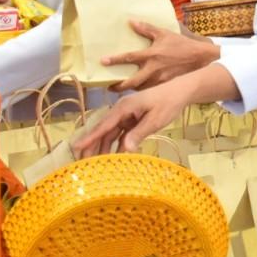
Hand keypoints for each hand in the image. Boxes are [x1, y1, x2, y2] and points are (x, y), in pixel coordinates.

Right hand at [72, 80, 191, 156]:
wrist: (178, 92)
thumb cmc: (167, 103)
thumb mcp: (155, 120)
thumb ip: (139, 133)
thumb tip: (125, 149)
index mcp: (123, 108)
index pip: (104, 125)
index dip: (90, 137)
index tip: (78, 146)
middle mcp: (120, 111)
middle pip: (103, 130)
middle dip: (92, 145)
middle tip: (83, 161)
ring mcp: (125, 116)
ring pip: (110, 134)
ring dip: (104, 147)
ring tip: (96, 163)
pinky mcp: (131, 121)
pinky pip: (120, 134)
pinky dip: (116, 145)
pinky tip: (112, 156)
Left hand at [103, 21, 219, 91]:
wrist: (201, 59)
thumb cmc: (182, 45)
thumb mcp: (165, 33)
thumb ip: (147, 29)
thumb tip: (131, 22)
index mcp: (151, 55)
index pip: (129, 57)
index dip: (115, 60)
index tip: (103, 62)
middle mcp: (153, 70)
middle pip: (132, 82)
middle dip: (118, 86)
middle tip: (109, 87)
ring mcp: (160, 80)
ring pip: (141, 89)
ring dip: (130, 89)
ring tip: (121, 88)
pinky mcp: (166, 86)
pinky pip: (151, 91)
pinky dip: (143, 91)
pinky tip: (138, 90)